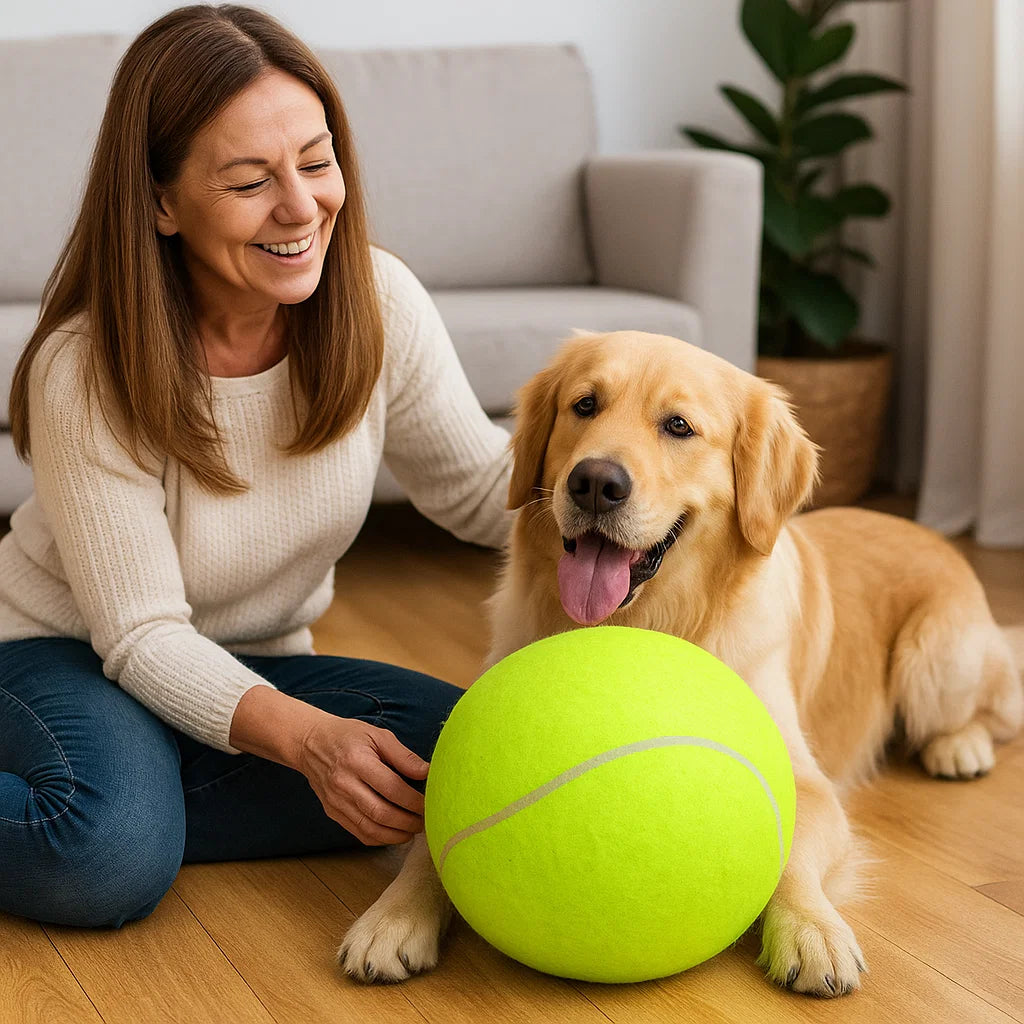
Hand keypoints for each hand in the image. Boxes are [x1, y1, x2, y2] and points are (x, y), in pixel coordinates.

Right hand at [298, 714, 429, 845]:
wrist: (310, 743)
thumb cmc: (348, 736)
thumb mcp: (378, 735)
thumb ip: (403, 756)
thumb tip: (427, 773)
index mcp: (357, 761)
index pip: (392, 788)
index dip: (414, 801)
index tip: (430, 804)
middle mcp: (344, 784)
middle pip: (381, 813)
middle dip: (408, 822)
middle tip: (426, 822)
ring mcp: (336, 801)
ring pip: (369, 828)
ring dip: (395, 835)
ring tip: (413, 831)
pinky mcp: (332, 812)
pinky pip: (358, 832)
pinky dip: (379, 838)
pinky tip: (393, 834)